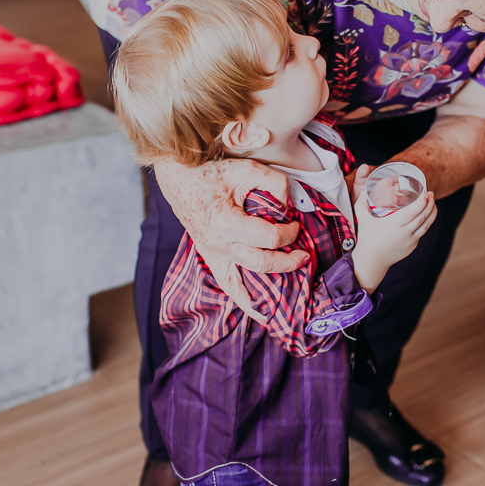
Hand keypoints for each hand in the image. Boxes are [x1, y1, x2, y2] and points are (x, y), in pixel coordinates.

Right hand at [153, 156, 307, 291]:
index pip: (270, 238)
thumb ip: (274, 183)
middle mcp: (219, 244)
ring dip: (271, 285)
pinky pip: (228, 287)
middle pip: (262, 263)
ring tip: (291, 284)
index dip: (290, 233)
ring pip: (246, 283)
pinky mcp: (210, 258)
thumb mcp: (247, 170)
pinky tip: (260, 315)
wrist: (180, 180)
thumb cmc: (212, 174)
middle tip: (304, 254)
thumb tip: (291, 203)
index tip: (296, 223)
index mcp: (227, 223)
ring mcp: (213, 254)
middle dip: (289, 261)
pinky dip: (245, 302)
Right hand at [349, 164, 437, 292]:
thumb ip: (361, 204)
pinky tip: (426, 216)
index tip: (426, 194)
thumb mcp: (362, 220)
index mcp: (393, 225)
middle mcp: (404, 233)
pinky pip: (422, 232)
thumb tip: (363, 190)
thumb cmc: (367, 239)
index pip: (413, 212)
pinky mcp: (412, 247)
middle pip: (422, 217)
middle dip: (430, 204)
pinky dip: (426, 223)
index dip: (422, 202)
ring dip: (432, 213)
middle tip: (430, 194)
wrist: (372, 261)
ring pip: (426, 225)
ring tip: (433, 203)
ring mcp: (410, 241)